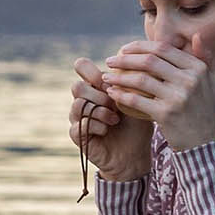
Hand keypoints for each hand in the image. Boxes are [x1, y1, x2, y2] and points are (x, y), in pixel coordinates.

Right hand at [70, 56, 152, 181]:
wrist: (135, 154)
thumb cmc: (137, 125)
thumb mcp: (138, 99)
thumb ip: (132, 81)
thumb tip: (137, 59)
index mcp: (95, 86)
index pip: (82, 66)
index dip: (93, 71)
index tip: (112, 82)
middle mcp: (83, 99)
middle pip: (77, 86)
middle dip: (98, 94)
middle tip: (115, 104)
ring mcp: (78, 118)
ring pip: (78, 104)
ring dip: (99, 110)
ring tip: (115, 119)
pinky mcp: (77, 135)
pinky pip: (80, 125)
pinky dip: (97, 126)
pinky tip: (108, 129)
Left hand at [102, 41, 214, 150]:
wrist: (206, 145)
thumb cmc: (207, 111)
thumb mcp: (214, 82)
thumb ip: (205, 58)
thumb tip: (195, 36)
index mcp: (199, 68)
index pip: (164, 49)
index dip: (141, 46)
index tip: (125, 48)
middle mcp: (189, 80)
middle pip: (150, 61)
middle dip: (125, 58)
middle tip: (110, 60)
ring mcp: (178, 97)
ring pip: (140, 79)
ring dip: (118, 76)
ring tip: (106, 76)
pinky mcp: (166, 114)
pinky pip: (137, 100)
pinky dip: (121, 95)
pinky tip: (112, 93)